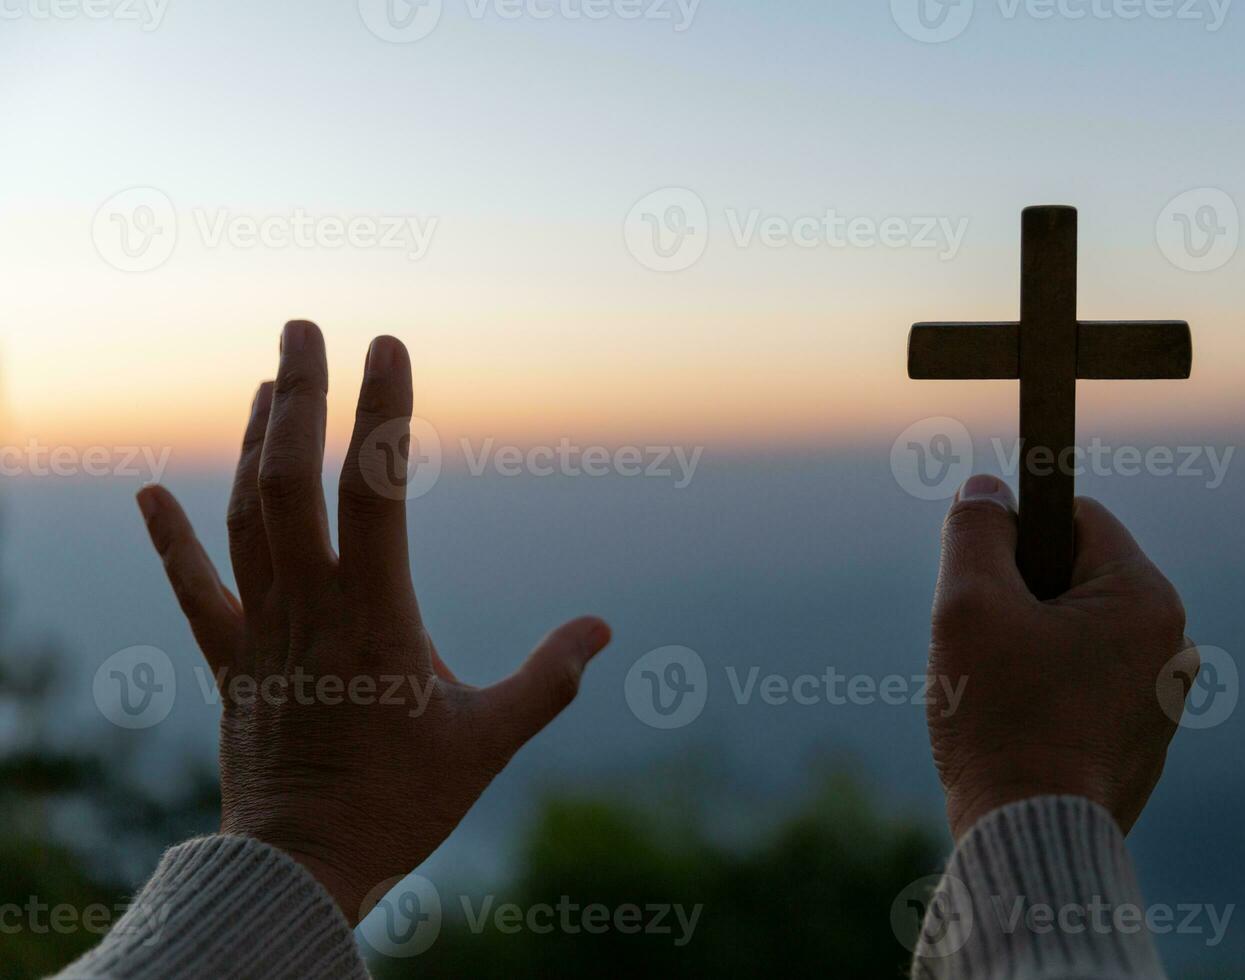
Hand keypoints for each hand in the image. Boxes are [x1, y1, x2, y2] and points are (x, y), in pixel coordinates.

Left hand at [135, 321, 611, 921]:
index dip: (382, 412)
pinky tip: (148, 491)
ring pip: (246, 517)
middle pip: (292, 481)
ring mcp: (263, 630)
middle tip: (304, 327)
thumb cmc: (403, 805)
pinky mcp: (232, 661)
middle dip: (298, 396)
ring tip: (266, 382)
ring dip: (255, 443)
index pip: (377, 491)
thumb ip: (547, 681)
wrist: (302, 868)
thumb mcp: (489, 742)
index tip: (387, 345)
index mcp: (376, 617)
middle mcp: (310, 607)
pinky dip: (170, 538)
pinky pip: (195, 589)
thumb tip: (604, 631)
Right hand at [926, 474, 1191, 839]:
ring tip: (993, 694)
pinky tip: (1015, 729)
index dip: (1014, 534)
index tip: (978, 575)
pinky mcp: (1141, 745)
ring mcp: (1161, 701)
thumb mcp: (969, 605)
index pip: (1075, 518)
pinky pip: (1086, 688)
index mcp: (1146, 600)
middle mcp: (1171, 646)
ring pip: (1076, 636)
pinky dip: (1046, 694)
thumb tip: (987, 489)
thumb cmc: (1001, 720)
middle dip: (1018, 599)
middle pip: (1075, 579)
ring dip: (1028, 648)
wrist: (1028, 840)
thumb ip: (975, 530)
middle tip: (980, 644)